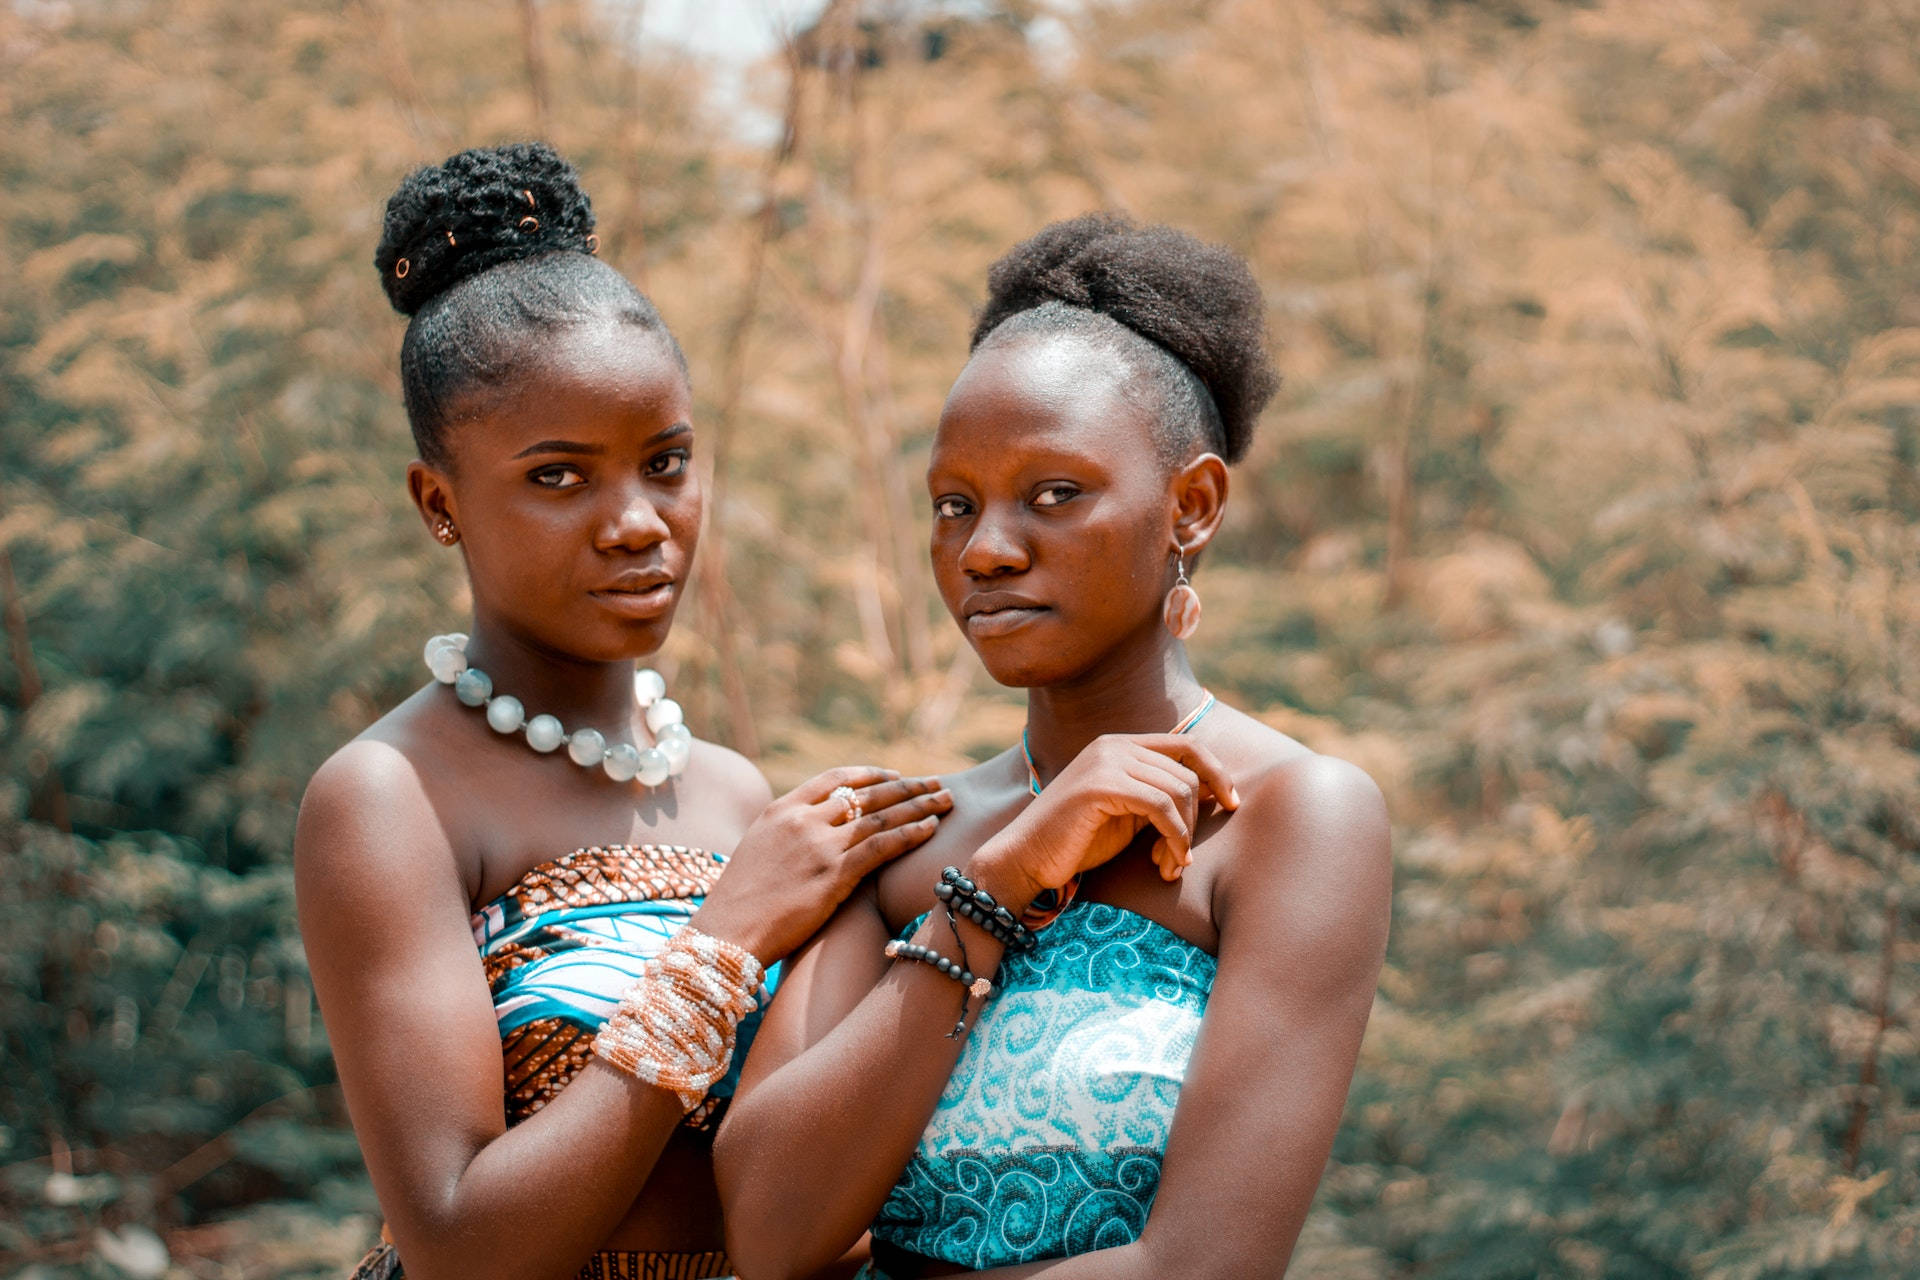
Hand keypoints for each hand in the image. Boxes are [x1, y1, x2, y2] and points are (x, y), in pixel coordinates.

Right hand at [695, 767, 951, 962]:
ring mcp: (819, 844)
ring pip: (881, 815)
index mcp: (781, 810)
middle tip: (934, 782)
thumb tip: (809, 838)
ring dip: (919, 805)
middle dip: (905, 786)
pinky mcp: (834, 872)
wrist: (727, 932)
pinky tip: (932, 828)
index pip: (835, 779)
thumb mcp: (757, 854)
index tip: (895, 775)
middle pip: (866, 792)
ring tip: (945, 799)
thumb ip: (785, 837)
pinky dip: (911, 833)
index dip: (870, 775)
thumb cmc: (740, 904)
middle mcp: (802, 819)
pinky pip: (883, 845)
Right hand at [974, 735, 1236, 908]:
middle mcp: (1113, 745)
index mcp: (1119, 745)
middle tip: (1179, 859)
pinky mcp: (1101, 785)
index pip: (1186, 745)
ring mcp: (1105, 761)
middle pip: (1187, 772)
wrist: (1025, 858)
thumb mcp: (1127, 813)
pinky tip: (1166, 862)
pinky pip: (1161, 807)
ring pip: (1178, 790)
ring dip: (1183, 836)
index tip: (1232, 803)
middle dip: (1194, 820)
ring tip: (1170, 865)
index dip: (1217, 771)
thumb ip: (1159, 797)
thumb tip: (1214, 794)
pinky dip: (1174, 838)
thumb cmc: (1076, 842)